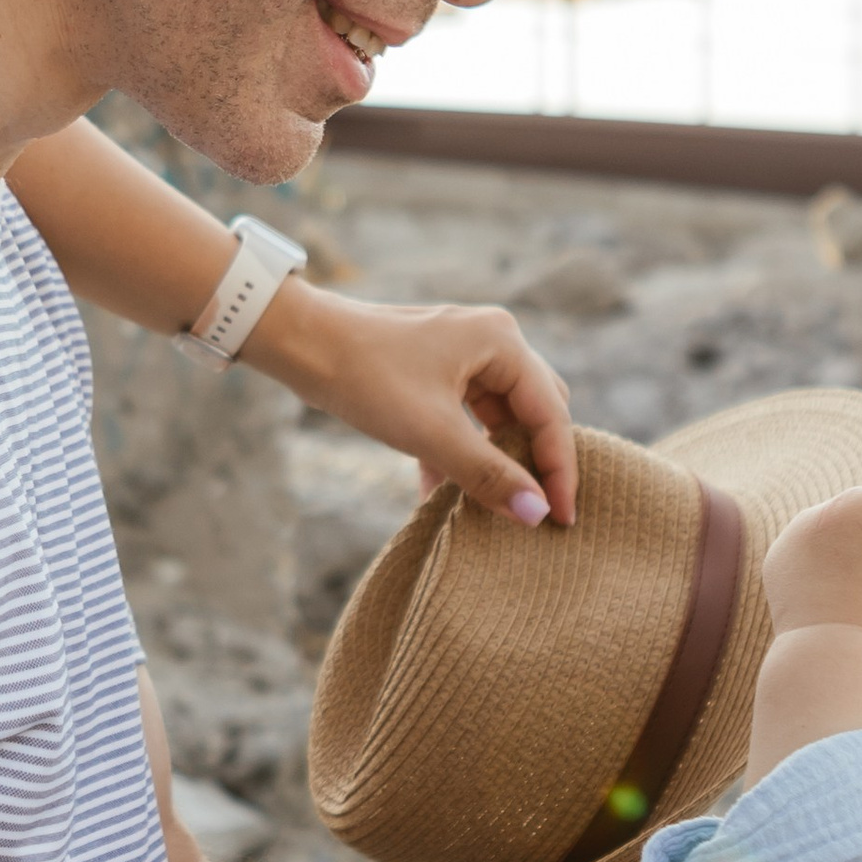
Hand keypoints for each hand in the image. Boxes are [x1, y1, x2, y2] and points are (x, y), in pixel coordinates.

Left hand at [242, 280, 577, 525]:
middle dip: (534, 464)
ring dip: (493, 463)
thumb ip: (488, 474)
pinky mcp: (434, 374)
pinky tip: (439, 495)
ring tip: (494, 510)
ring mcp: (462, 356)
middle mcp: (491, 342)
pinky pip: (464, 420)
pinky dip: (459, 455)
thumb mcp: (431, 433)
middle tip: (537, 515)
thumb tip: (536, 515)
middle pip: (535, 413)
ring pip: (498, 420)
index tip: (561, 520)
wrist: (301, 345)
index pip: (551, 414)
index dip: (559, 470)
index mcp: (502, 342)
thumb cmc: (366, 377)